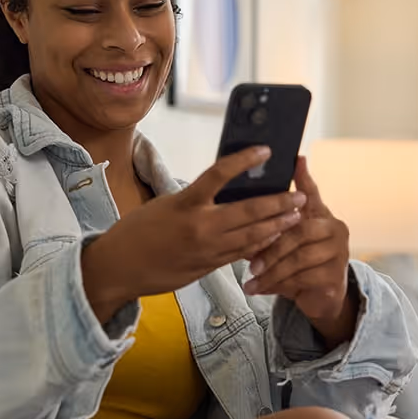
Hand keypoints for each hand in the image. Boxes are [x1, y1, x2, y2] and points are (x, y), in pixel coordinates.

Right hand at [81, 146, 307, 322]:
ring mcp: (206, 250)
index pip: (220, 174)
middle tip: (299, 196)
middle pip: (249, 212)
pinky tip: (272, 239)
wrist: (118, 268)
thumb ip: (194, 199)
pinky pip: (239, 254)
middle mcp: (199, 227)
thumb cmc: (136, 231)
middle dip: (278, 204)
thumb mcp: (164, 205)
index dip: (245, 160)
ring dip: (276, 226)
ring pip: (251, 237)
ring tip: (296, 218)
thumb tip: (224, 189)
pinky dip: (257, 245)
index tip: (265, 150)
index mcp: (185, 203)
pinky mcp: (207, 268)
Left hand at [243, 156, 357, 348]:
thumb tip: (242, 208)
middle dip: (272, 248)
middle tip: (250, 262)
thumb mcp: (284, 242)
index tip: (296, 159)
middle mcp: (334, 227)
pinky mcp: (337, 273)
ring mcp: (339, 250)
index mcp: (320, 214)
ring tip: (251, 280)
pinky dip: (279, 285)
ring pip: (299, 258)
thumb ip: (271, 224)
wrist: (321, 297)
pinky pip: (303, 278)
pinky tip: (261, 289)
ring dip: (271, 271)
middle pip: (300, 231)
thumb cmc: (297, 264)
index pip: (311, 192)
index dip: (304, 176)